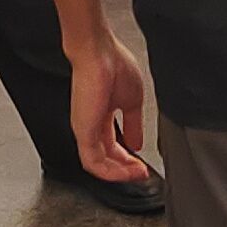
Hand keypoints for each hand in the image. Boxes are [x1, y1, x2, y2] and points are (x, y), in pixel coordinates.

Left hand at [67, 34, 154, 185]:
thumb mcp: (132, 101)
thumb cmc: (113, 65)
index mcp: (101, 116)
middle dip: (126, 170)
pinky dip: (111, 171)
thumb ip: (133, 125)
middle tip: (142, 174)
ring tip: (137, 174)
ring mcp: (85, 129)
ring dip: (120, 174)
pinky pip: (93, 162)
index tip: (143, 166)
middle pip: (106, 158)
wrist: (98, 51)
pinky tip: (126, 172)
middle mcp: (90, 125)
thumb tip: (138, 144)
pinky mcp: (83, 131)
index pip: (113, 146)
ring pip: (98, 165)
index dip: (129, 159)